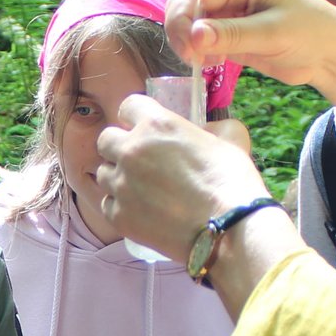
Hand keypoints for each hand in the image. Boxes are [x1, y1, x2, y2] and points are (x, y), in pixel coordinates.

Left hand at [94, 95, 271, 262]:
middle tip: (139, 161)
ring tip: (141, 190)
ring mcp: (122, 184)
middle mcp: (131, 150)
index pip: (128, 107)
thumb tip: (208, 132)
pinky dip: (121, 206)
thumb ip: (211, 130)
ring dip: (118, 177)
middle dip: (119, 147)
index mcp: (156, 125)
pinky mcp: (119, 216)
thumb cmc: (233, 183)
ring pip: (103, 173)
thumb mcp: (228, 141)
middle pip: (106, 140)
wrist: (229, 229)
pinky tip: (141, 211)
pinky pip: (107, 204)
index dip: (136, 118)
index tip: (143, 129)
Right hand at [164, 0, 335, 136]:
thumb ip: (231, 35)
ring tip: (205, 64)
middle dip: (182, 33)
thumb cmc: (311, 32)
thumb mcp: (272, 33)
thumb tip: (194, 36)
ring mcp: (226, 12)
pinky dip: (198, 54)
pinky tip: (213, 64)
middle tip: (194, 61)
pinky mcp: (227, 34)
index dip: (184, 21)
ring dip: (188, 45)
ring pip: (187, 26)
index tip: (190, 51)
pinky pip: (199, 42)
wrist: (331, 53)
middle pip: (184, 7)